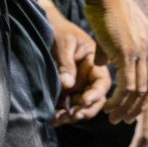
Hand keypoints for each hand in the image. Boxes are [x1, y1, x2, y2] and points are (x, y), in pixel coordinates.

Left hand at [41, 1, 112, 124]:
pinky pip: (66, 108)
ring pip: (80, 107)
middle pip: (95, 100)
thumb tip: (67, 85)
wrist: (45, 26)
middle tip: (73, 115)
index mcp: (94, 62)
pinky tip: (53, 120)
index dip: (96, 94)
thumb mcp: (63, 43)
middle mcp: (88, 77)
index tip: (83, 101)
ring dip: (72, 116)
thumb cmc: (58, 30)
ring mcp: (76, 86)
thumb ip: (66, 64)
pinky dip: (60, 116)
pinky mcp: (64, 92)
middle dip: (86, 111)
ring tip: (59, 118)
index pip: (102, 82)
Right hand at [83, 0, 147, 124]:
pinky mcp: (129, 53)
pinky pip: (128, 85)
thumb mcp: (112, 34)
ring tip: (113, 118)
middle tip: (123, 120)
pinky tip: (108, 106)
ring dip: (126, 108)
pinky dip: (119, 100)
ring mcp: (142, 51)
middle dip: (137, 108)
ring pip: (139, 90)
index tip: (133, 109)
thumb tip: (103, 63)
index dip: (145, 97)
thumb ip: (111, 51)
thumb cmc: (104, 9)